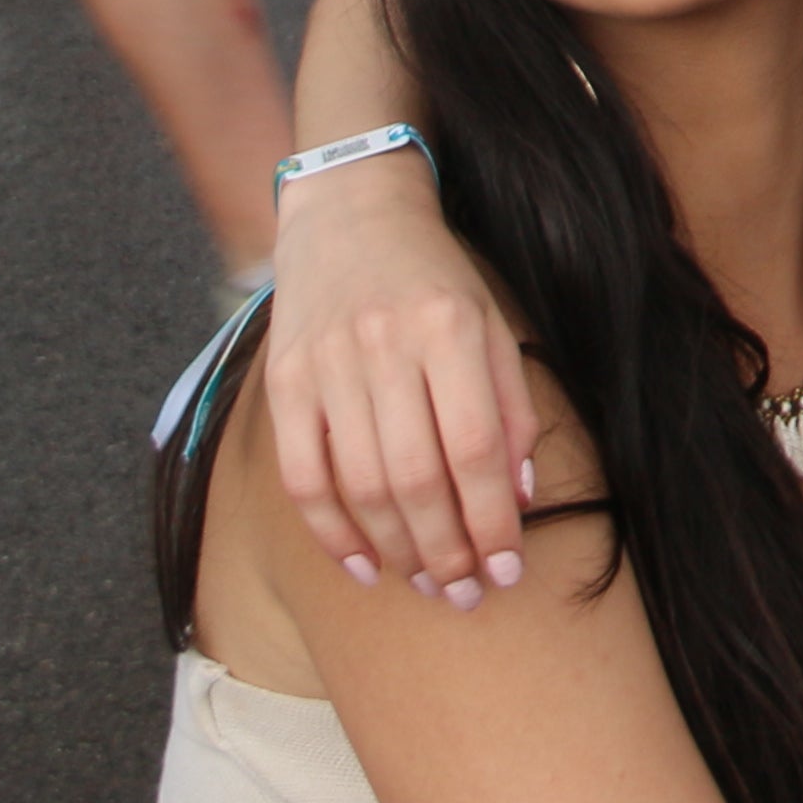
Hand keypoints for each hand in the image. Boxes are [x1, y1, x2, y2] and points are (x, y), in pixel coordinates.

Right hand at [268, 155, 540, 601]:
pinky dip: (331, 531)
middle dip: (445, 550)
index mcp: (452, 329)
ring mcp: (327, 366)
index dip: (493, 519)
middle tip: (464, 593)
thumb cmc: (434, 275)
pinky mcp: (283, 383)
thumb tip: (519, 496)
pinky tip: (361, 563)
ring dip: (395, 549)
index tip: (507, 568)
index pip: (476, 448)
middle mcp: (387, 347)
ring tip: (425, 580)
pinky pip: (302, 477)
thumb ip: (512, 405)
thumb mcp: (493, 322)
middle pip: (417, 478)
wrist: (349, 209)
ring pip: (360, 486)